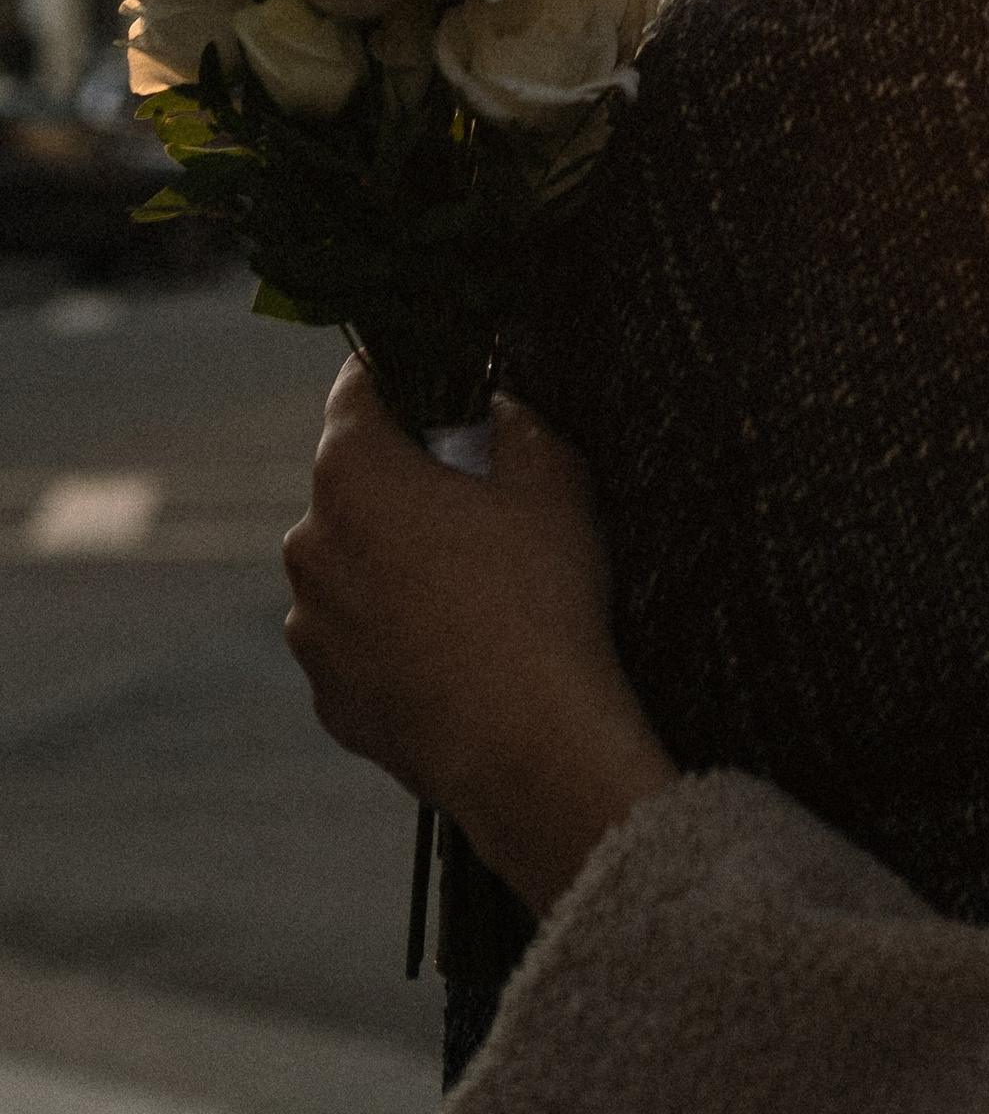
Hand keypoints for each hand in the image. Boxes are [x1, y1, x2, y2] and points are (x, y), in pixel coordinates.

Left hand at [284, 358, 676, 915]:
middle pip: (354, 479)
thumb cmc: (541, 598)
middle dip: (408, 476)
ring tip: (476, 586)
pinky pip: (357, 636)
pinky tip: (458, 646)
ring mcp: (311, 625)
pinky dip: (393, 629)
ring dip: (396, 558)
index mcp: (354, 474)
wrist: (527, 744)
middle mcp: (309, 543)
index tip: (443, 373)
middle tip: (480, 494)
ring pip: (351, 562)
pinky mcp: (327, 692)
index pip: (359, 387)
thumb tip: (492, 409)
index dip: (405, 370)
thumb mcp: (555, 477)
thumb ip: (515, 420)